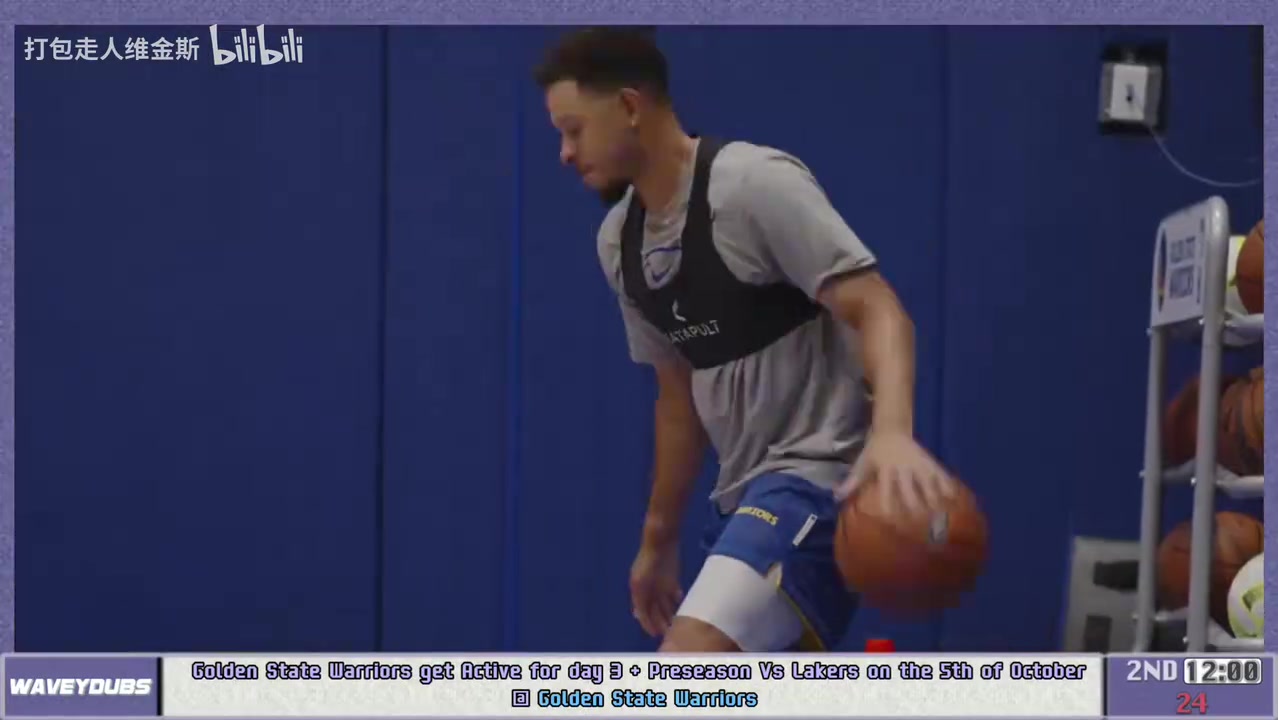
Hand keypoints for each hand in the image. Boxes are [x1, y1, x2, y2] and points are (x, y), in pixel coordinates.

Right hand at [629, 540, 682, 637]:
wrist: (661, 541)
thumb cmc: (648, 560)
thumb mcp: (640, 581)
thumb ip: (640, 599)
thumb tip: (637, 616)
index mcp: (638, 591)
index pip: (643, 613)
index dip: (648, 624)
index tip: (655, 635)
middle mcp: (649, 590)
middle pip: (655, 611)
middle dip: (661, 622)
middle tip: (670, 633)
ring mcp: (660, 585)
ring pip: (665, 605)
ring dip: (670, 614)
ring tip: (678, 625)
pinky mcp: (671, 580)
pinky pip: (674, 596)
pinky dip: (677, 602)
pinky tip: (683, 608)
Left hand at [835, 430, 955, 515]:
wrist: (892, 429)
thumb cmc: (874, 452)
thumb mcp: (862, 464)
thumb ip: (852, 482)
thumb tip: (836, 497)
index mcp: (885, 470)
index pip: (886, 491)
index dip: (889, 507)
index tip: (891, 523)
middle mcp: (903, 468)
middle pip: (910, 489)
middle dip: (915, 507)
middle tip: (919, 526)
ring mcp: (918, 464)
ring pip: (929, 482)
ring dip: (934, 499)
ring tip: (940, 517)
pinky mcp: (930, 462)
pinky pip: (941, 474)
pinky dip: (947, 486)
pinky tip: (955, 500)